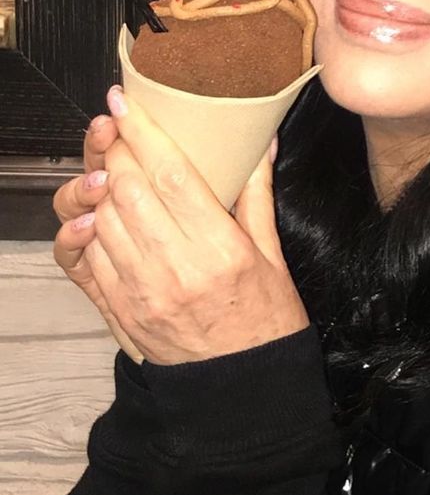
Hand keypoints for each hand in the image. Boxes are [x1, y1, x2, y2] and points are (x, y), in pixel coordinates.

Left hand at [57, 85, 308, 365]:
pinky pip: (93, 256)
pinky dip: (93, 226)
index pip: (170, 174)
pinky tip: (106, 211)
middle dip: (116, 148)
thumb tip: (262, 145)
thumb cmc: (265, 321)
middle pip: (128, 188)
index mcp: (220, 248)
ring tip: (112, 164)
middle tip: (118, 126)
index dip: (144, 132)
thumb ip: (257, 196)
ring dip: (102, 184)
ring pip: (104, 217)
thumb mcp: (272, 256)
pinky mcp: (122, 310)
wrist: (243, 391)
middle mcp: (176, 267)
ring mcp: (143, 291)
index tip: (127, 103)